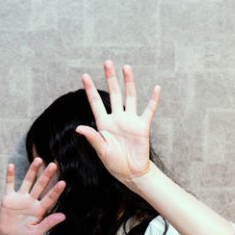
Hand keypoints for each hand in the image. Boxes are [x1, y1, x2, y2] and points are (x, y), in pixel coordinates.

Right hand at [0, 157, 66, 234]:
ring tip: (39, 159)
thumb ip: (48, 224)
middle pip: (40, 186)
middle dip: (47, 176)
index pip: (49, 198)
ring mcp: (20, 197)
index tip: (63, 182)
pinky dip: (9, 175)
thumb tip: (63, 216)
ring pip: (27, 181)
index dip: (56, 191)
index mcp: (39, 210)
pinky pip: (9, 184)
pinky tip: (10, 165)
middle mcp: (31, 201)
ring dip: (32, 170)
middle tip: (54, 165)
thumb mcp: (36, 233)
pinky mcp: (8, 197)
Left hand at [75, 60, 160, 184]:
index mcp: (104, 123)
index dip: (90, 89)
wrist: (131, 172)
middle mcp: (117, 118)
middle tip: (107, 62)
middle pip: (113, 93)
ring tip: (126, 67)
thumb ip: (92, 137)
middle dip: (110, 78)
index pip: (95, 102)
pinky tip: (156, 88)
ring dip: (129, 82)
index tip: (84, 76)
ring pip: (130, 96)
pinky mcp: (142, 126)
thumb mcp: (101, 150)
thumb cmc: (114, 163)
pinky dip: (153, 100)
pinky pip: (149, 110)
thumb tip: (79, 128)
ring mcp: (130, 120)